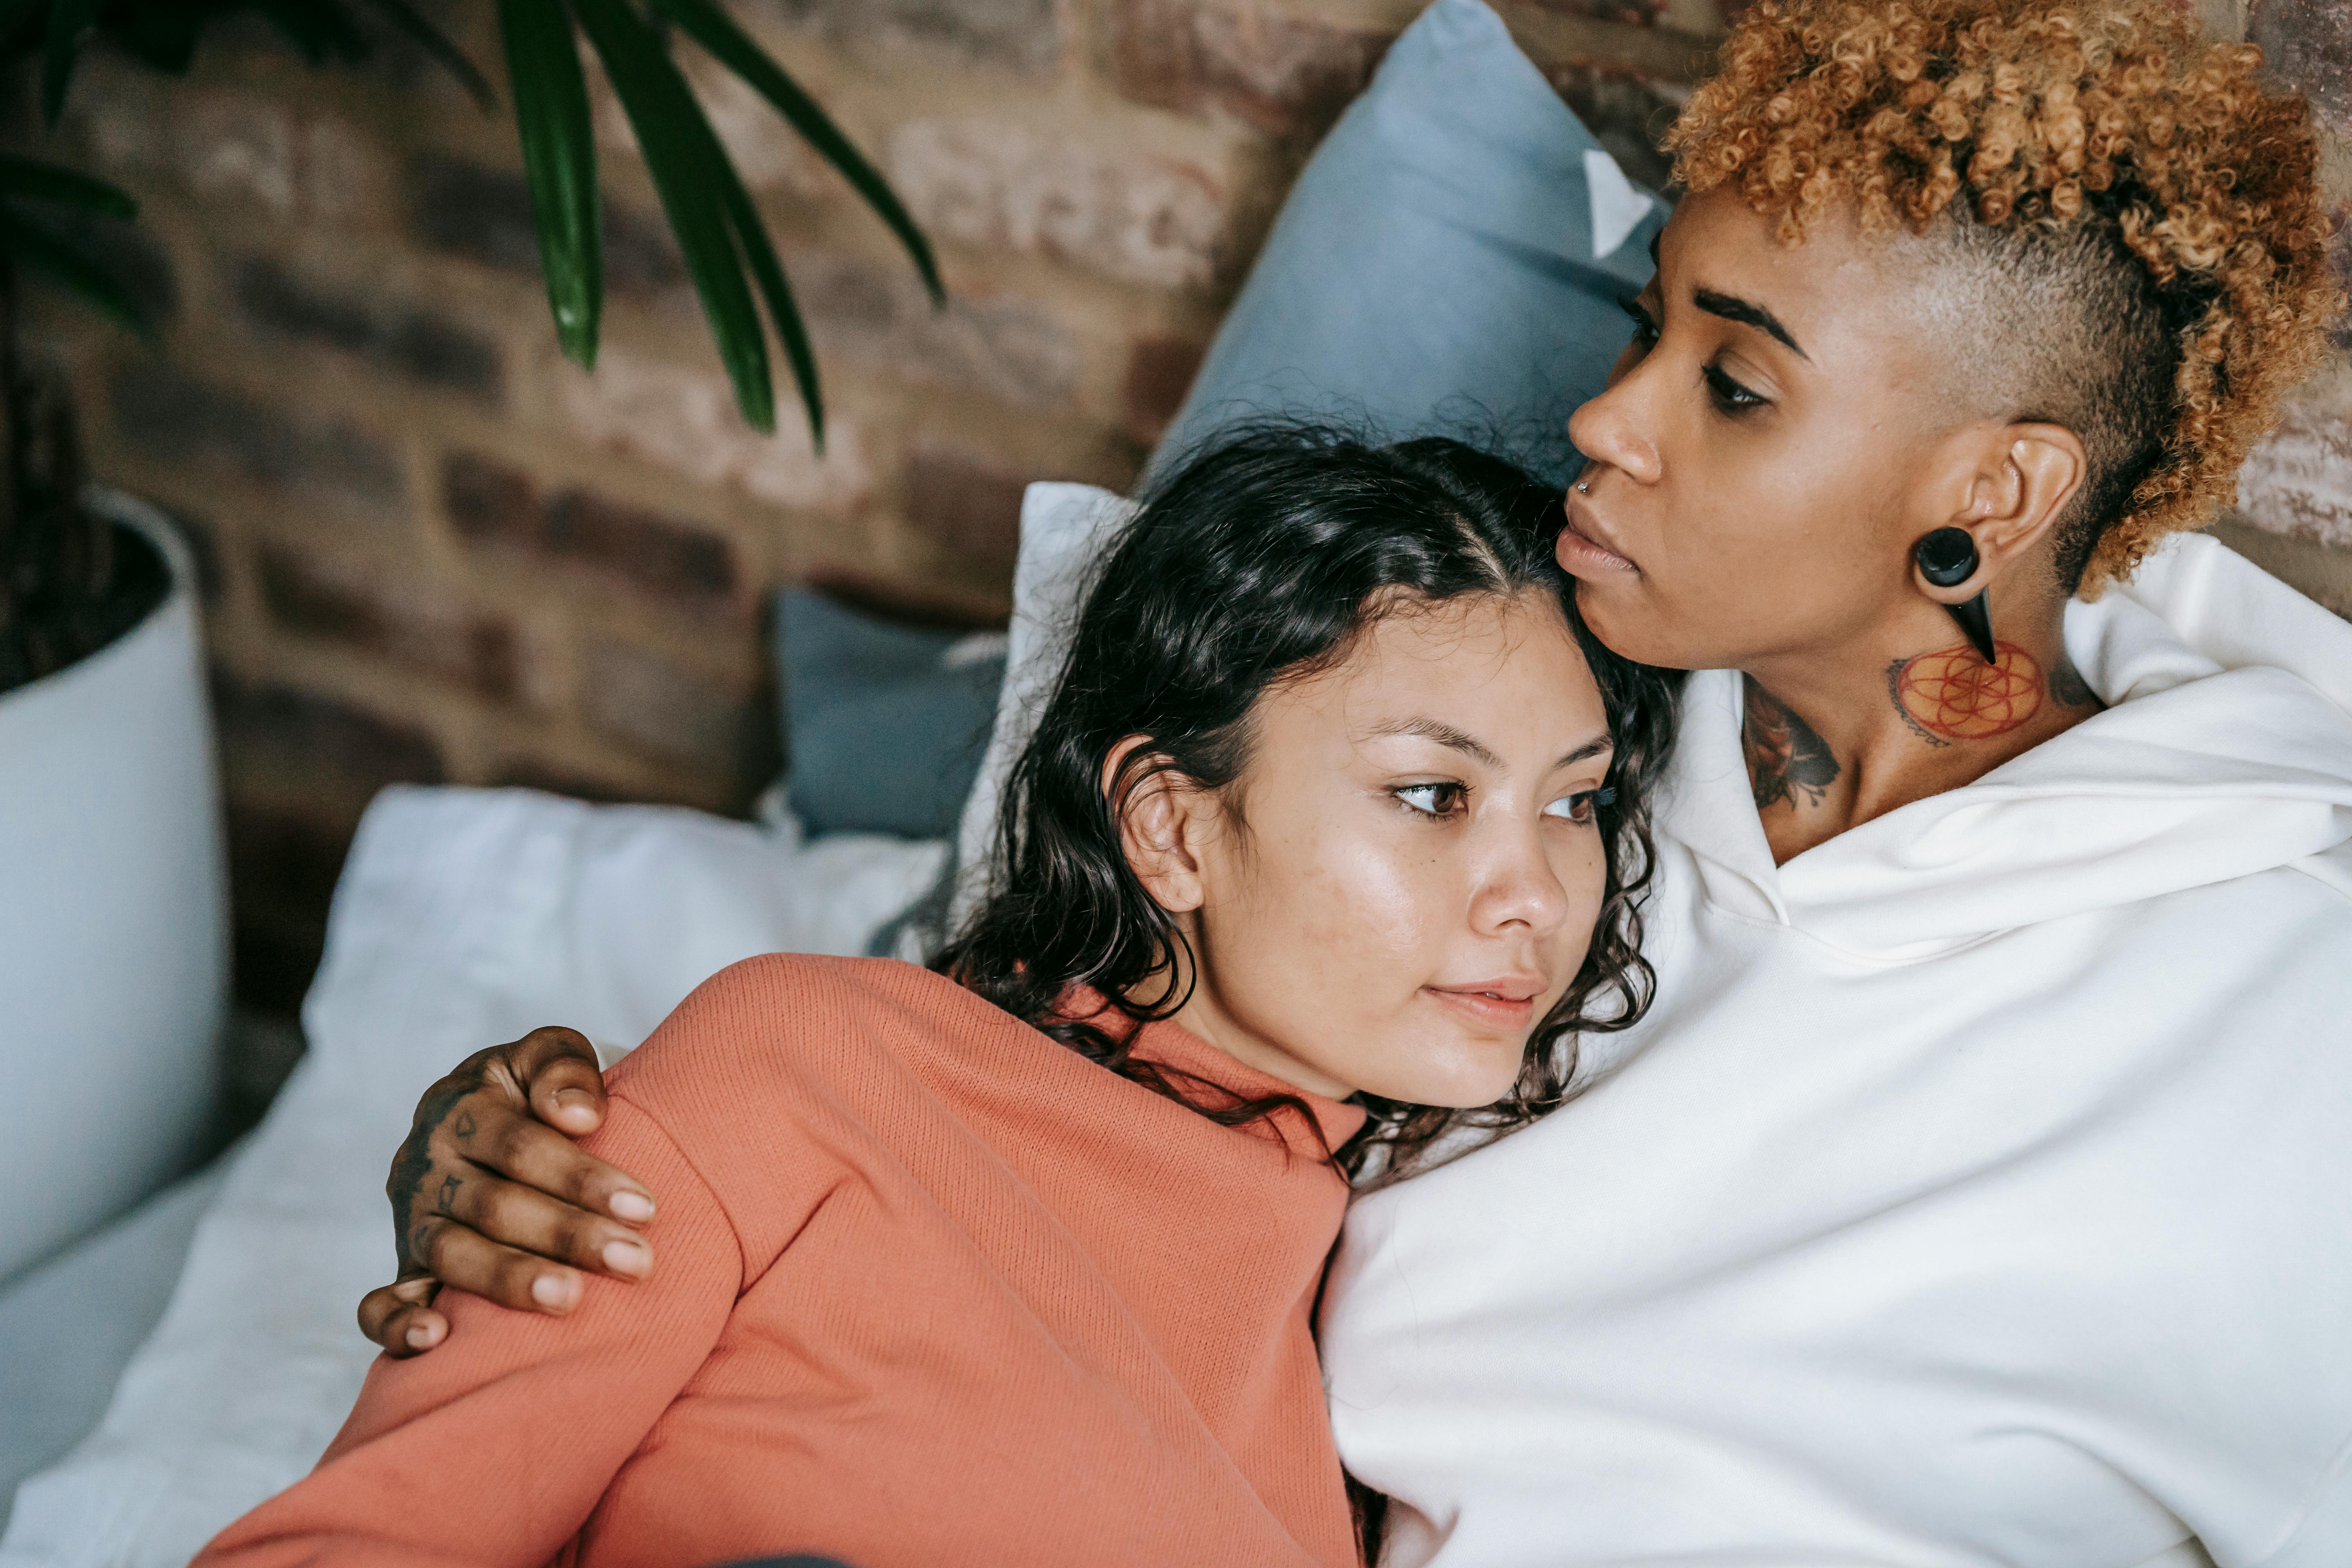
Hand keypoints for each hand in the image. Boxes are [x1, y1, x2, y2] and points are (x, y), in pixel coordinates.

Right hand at [359, 1027, 658, 1357]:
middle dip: (568, 1235)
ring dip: (510, 1280)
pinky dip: (399, 1325)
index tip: (645, 1206)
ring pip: (452, 1254)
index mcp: (459, 1109)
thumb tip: (577, 1114)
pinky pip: (380, 1305)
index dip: (581, 1176)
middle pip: (494, 1205)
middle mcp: (425, 1166)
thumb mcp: (547, 1056)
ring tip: (570, 1299)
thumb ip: (563, 1067)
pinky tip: (436, 1339)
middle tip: (635, 1261)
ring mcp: (411, 1222)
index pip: (519, 1146)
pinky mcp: (405, 1269)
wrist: (481, 1121)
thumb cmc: (533, 1091)